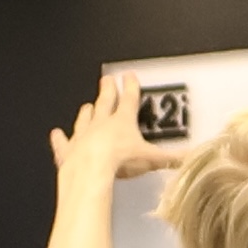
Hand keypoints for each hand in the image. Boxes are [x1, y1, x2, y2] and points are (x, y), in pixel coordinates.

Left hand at [48, 71, 187, 186]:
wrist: (90, 170)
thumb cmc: (120, 161)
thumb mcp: (151, 160)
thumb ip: (172, 158)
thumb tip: (191, 157)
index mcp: (122, 122)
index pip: (128, 99)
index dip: (130, 87)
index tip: (129, 76)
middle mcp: (101, 124)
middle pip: (105, 102)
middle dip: (107, 90)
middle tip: (106, 80)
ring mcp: (83, 135)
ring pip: (85, 119)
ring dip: (87, 112)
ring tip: (87, 105)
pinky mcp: (68, 150)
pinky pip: (63, 142)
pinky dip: (59, 138)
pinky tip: (56, 134)